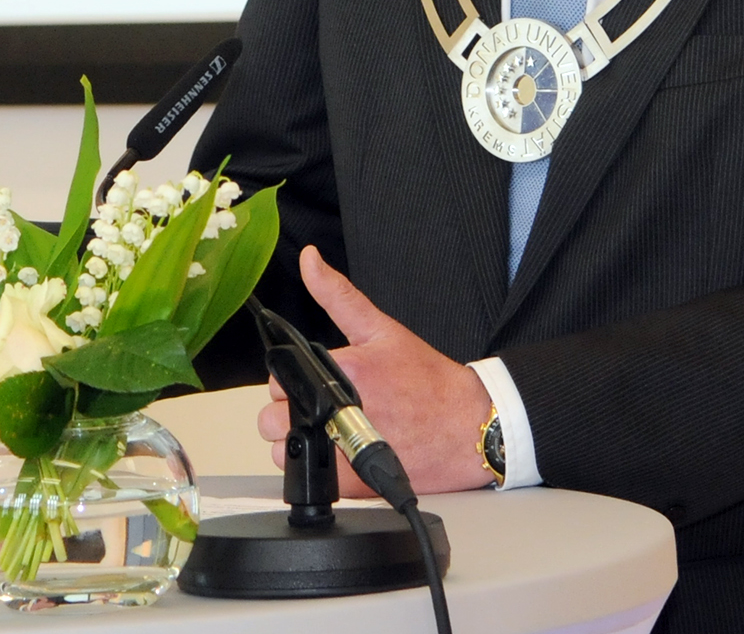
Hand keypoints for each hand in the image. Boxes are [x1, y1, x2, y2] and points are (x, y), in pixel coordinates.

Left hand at [257, 245, 493, 495]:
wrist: (469, 426)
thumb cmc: (430, 380)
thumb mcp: (382, 329)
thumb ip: (338, 294)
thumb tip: (308, 259)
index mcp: (344, 370)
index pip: (278, 381)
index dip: (291, 383)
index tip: (312, 384)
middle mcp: (341, 411)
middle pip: (274, 420)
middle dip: (292, 413)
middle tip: (327, 408)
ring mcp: (345, 450)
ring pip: (286, 452)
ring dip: (303, 444)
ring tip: (334, 432)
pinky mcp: (352, 483)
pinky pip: (309, 478)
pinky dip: (320, 470)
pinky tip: (344, 453)